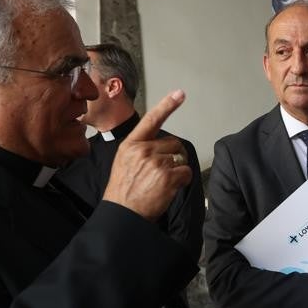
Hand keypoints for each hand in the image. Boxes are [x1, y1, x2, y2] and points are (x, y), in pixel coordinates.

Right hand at [103, 90, 191, 220]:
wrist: (121, 214)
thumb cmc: (123, 191)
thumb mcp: (123, 162)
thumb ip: (139, 149)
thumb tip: (158, 145)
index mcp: (130, 144)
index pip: (151, 120)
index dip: (167, 105)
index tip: (180, 93)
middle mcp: (143, 150)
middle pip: (173, 144)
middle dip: (172, 156)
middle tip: (160, 173)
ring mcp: (156, 163)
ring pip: (180, 158)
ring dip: (177, 170)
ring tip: (160, 183)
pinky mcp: (167, 176)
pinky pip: (186, 172)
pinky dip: (183, 180)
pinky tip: (169, 188)